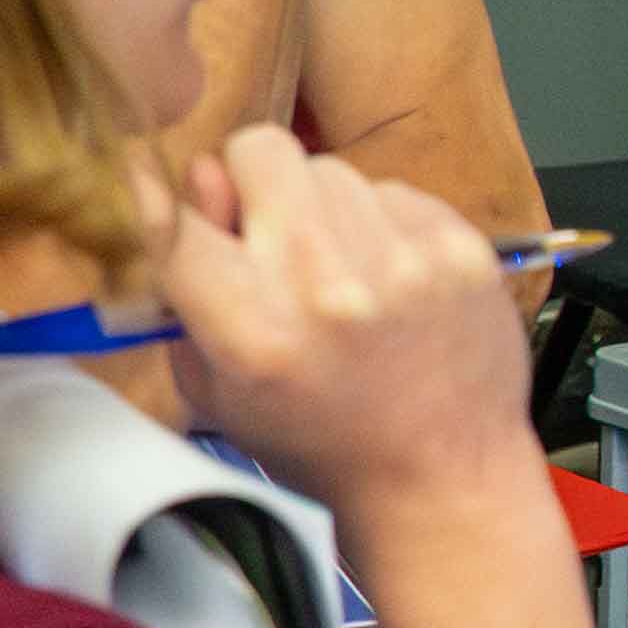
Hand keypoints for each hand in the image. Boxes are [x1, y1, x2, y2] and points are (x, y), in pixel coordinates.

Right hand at [158, 128, 543, 515]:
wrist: (442, 476)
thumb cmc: (323, 444)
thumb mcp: (221, 395)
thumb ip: (188, 291)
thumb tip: (196, 180)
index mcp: (255, 331)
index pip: (178, 220)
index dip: (167, 202)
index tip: (181, 205)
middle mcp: (327, 284)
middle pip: (259, 152)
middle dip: (252, 186)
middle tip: (270, 238)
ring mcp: (402, 259)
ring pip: (330, 169)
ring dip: (321, 209)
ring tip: (339, 273)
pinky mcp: (459, 246)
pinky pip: (394, 192)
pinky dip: (382, 226)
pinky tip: (390, 280)